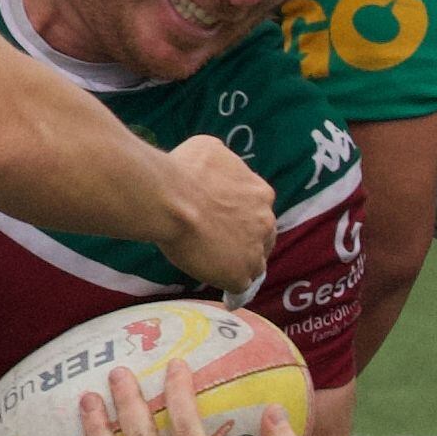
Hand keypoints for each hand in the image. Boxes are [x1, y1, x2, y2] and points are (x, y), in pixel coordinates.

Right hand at [155, 134, 273, 295]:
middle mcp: (266, 221)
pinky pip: (239, 286)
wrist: (170, 200)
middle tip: (219, 243)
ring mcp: (254, 250)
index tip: (224, 220)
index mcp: (262, 194)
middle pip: (262, 238)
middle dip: (245, 240)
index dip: (242, 217)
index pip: (259, 211)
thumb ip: (224, 163)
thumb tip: (218, 166)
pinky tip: (220, 287)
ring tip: (218, 267)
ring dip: (239, 264)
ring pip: (254, 264)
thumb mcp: (210, 149)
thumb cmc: (185, 170)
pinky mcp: (239, 274)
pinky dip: (229, 285)